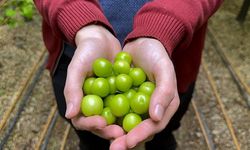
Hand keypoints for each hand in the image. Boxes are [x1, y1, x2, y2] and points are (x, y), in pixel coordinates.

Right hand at [64, 24, 123, 139]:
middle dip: (110, 130)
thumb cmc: (85, 52)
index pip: (82, 120)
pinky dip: (133, 109)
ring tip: (134, 127)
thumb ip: (72, 90)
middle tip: (121, 132)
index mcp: (81, 102)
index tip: (101, 123)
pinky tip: (144, 111)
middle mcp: (95, 104)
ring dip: (123, 124)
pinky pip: (127, 104)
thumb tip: (69, 114)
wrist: (101, 38)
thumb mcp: (77, 68)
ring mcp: (109, 100)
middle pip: (101, 124)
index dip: (91, 124)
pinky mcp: (122, 94)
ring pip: (116, 117)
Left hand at [110, 38, 179, 148]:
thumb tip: (155, 117)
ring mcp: (136, 105)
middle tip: (114, 147)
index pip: (154, 126)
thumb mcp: (164, 69)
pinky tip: (97, 120)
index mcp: (164, 106)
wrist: (141, 42)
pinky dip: (108, 116)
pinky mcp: (124, 98)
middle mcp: (150, 109)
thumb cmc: (156, 55)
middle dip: (126, 140)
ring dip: (115, 132)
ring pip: (125, 123)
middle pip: (138, 129)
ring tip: (103, 135)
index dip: (141, 135)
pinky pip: (116, 110)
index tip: (128, 141)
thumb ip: (164, 92)